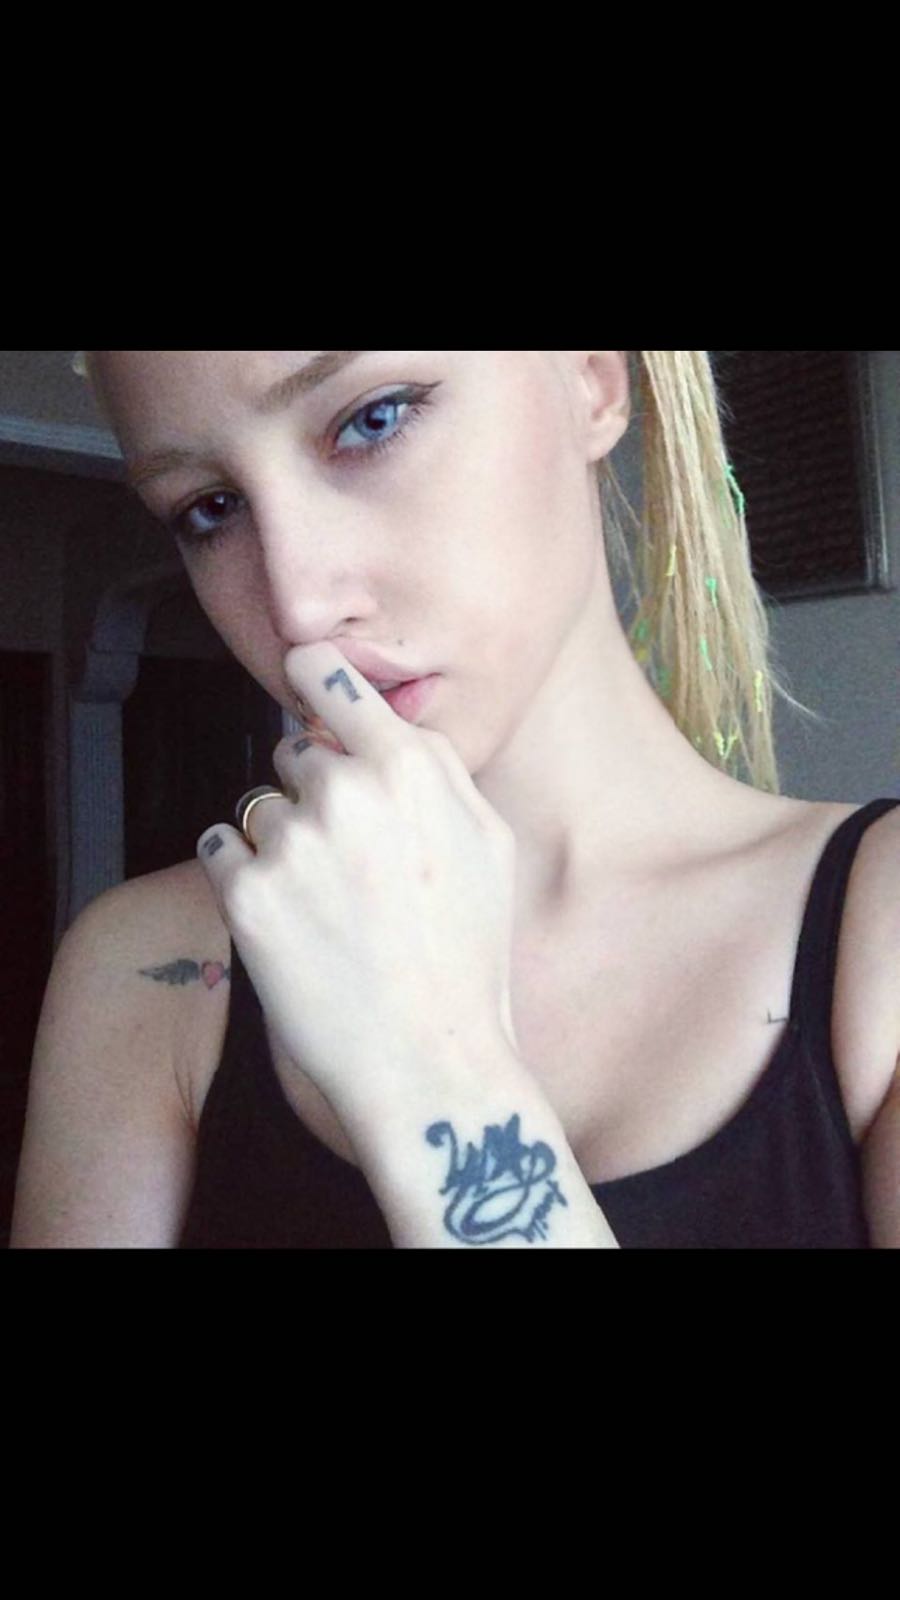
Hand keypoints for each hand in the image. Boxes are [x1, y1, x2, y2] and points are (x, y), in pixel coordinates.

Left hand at [197, 644, 520, 1125]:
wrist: (426, 1057)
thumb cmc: (467, 958)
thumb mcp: (490, 844)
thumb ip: (438, 770)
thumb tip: (391, 724)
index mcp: (408, 769)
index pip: (330, 678)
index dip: (312, 677)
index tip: (303, 676)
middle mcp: (345, 793)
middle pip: (294, 752)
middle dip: (311, 792)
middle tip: (346, 862)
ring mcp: (291, 844)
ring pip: (259, 808)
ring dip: (279, 843)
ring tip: (324, 906)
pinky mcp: (246, 895)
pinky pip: (221, 851)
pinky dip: (242, 877)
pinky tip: (287, 920)